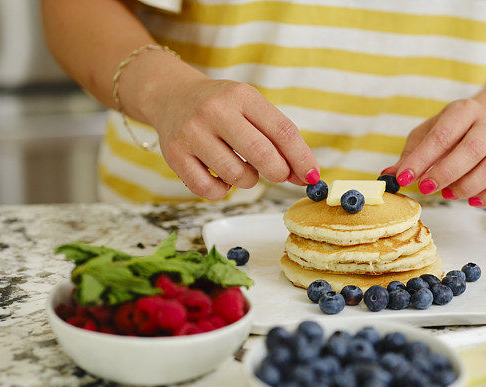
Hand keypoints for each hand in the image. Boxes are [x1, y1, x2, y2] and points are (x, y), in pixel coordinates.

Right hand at [132, 60, 319, 200]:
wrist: (171, 96)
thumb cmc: (222, 109)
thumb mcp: (251, 109)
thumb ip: (278, 140)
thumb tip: (306, 176)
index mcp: (241, 96)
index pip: (282, 130)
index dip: (302, 158)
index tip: (313, 176)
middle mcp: (215, 111)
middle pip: (262, 155)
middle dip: (278, 172)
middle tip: (278, 174)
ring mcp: (192, 133)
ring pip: (238, 176)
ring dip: (249, 180)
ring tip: (241, 167)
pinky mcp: (174, 155)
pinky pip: (211, 190)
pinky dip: (222, 191)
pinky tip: (220, 176)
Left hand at [385, 98, 485, 206]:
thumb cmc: (453, 131)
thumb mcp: (427, 134)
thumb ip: (410, 155)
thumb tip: (388, 176)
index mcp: (464, 111)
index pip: (442, 135)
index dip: (421, 159)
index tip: (403, 178)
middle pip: (472, 150)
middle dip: (446, 173)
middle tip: (426, 189)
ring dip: (468, 186)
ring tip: (448, 194)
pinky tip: (472, 201)